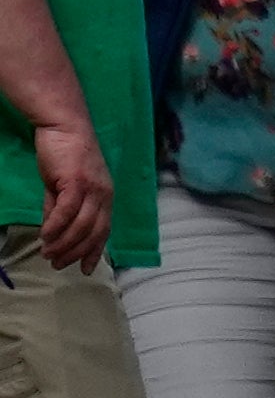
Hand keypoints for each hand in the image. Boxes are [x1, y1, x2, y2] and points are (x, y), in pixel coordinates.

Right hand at [29, 120, 109, 268]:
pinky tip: (45, 236)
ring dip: (63, 243)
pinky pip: (67, 210)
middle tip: (57, 264)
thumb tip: (52, 232)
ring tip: (48, 254)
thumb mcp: (64, 187)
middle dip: (76, 252)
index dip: (95, 251)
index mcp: (105, 197)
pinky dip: (56, 226)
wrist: (64, 127)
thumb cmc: (65, 156)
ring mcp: (93, 188)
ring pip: (82, 224)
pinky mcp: (77, 181)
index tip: (85, 269)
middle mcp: (104, 194)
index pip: (104, 230)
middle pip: (94, 232)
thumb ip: (59, 208)